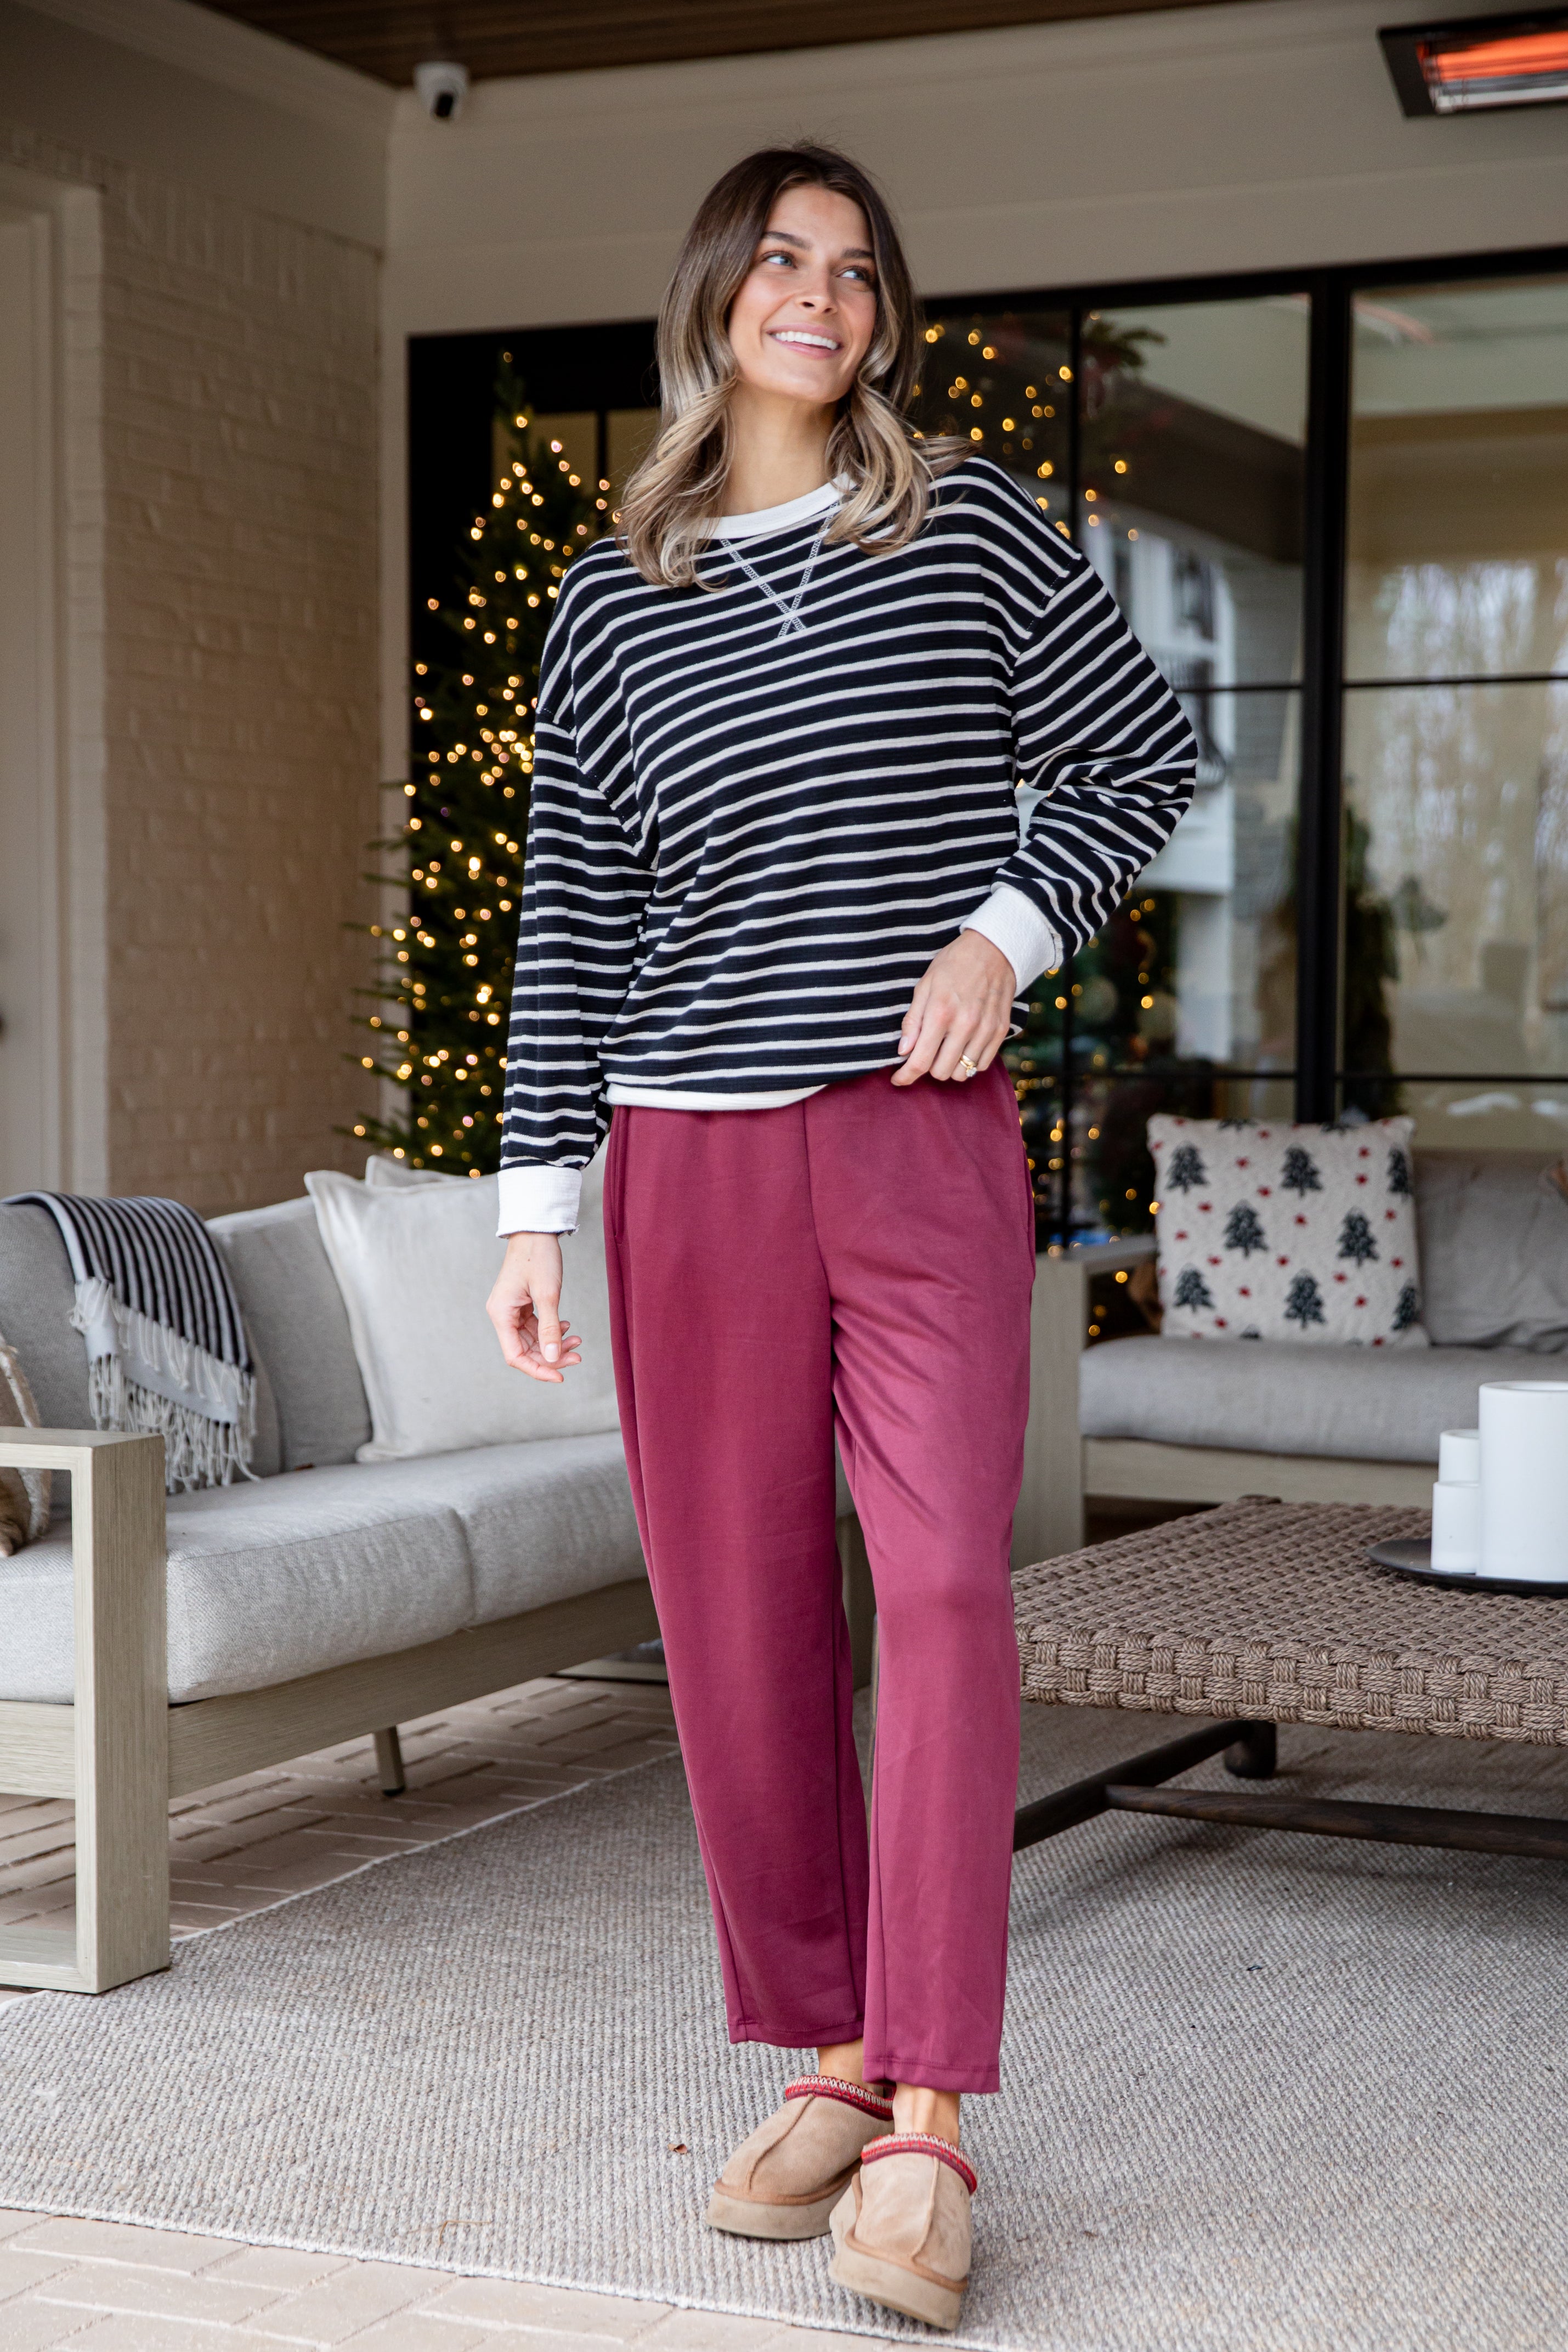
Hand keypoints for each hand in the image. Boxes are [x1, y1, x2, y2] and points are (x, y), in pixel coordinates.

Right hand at [486, 1232, 582, 1381]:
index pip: (515, 1356)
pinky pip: (535, 1327)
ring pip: (532, 1340)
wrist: (536, 1230)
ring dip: (554, 1344)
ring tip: (577, 1341)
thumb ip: (550, 1328)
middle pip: (525, 1350)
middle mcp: (502, 1315)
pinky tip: (567, 1327)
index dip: (537, 1370)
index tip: (560, 1376)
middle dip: (551, 1356)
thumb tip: (552, 1359)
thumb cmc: (539, 1257)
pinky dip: (551, 1330)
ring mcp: (511, 1310)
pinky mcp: (521, 1305)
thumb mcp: (548, 1294)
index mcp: (501, 1314)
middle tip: (578, 1356)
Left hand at [893, 931, 1015, 1085]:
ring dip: (950, 1066)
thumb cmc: (953, 965)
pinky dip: (970, 1062)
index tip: (898, 1080)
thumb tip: (903, 1051)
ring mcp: (985, 1030)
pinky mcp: (1001, 1031)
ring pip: (963, 1073)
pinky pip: (982, 1065)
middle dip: (929, 1067)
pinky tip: (964, 1046)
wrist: (994, 948)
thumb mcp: (924, 986)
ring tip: (946, 1049)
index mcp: (940, 1013)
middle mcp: (964, 1026)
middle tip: (927, 1052)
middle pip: (941, 1073)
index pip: (920, 1061)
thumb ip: (912, 1021)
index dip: (905, 1076)